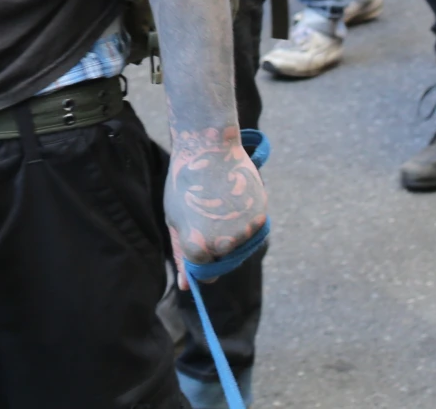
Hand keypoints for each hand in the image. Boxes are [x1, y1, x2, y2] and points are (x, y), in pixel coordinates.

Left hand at [164, 132, 268, 287]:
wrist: (208, 148)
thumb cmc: (185, 183)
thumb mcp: (175, 220)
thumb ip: (183, 255)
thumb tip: (187, 287)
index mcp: (198, 247)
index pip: (203, 272)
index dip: (199, 257)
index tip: (197, 237)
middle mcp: (223, 245)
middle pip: (223, 262)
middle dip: (215, 248)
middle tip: (207, 215)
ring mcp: (244, 232)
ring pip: (239, 247)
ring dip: (231, 234)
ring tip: (219, 203)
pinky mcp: (260, 218)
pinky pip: (251, 231)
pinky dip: (243, 220)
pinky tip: (232, 198)